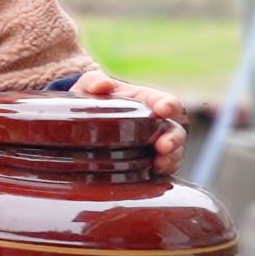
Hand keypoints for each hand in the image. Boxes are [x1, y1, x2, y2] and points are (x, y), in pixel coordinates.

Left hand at [69, 70, 186, 175]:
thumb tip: (103, 85)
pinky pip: (163, 168)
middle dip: (173, 138)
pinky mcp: (146, 161)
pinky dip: (163, 171)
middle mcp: (156, 123)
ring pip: (174, 151)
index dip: (169, 105)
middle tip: (163, 146)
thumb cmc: (89, 97)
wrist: (79, 119)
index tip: (163, 109)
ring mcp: (153, 143)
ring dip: (171, 158)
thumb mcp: (88, 85)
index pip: (167, 102)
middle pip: (175, 130)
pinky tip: (154, 173)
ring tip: (160, 163)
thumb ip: (94, 81)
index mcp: (146, 101)